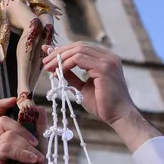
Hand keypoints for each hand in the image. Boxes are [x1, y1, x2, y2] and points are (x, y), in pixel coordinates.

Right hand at [0, 97, 46, 163]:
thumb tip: (39, 107)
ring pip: (8, 136)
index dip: (3, 104)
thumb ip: (39, 125)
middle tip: (35, 143)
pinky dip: (21, 152)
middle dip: (22, 129)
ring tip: (36, 158)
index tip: (15, 100)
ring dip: (26, 146)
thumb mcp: (40, 144)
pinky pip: (6, 147)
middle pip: (3, 121)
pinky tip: (31, 160)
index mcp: (5, 135)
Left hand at [42, 42, 157, 151]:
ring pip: (79, 50)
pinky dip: (67, 63)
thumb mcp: (83, 88)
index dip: (64, 50)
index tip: (48, 53)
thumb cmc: (103, 105)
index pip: (82, 48)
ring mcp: (108, 61)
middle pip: (79, 46)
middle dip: (59, 52)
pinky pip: (80, 59)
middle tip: (45, 62)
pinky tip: (58, 71)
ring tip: (48, 67)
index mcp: (106, 60)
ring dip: (60, 57)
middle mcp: (109, 57)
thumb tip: (56, 69)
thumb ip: (72, 77)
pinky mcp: (104, 68)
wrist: (118, 117)